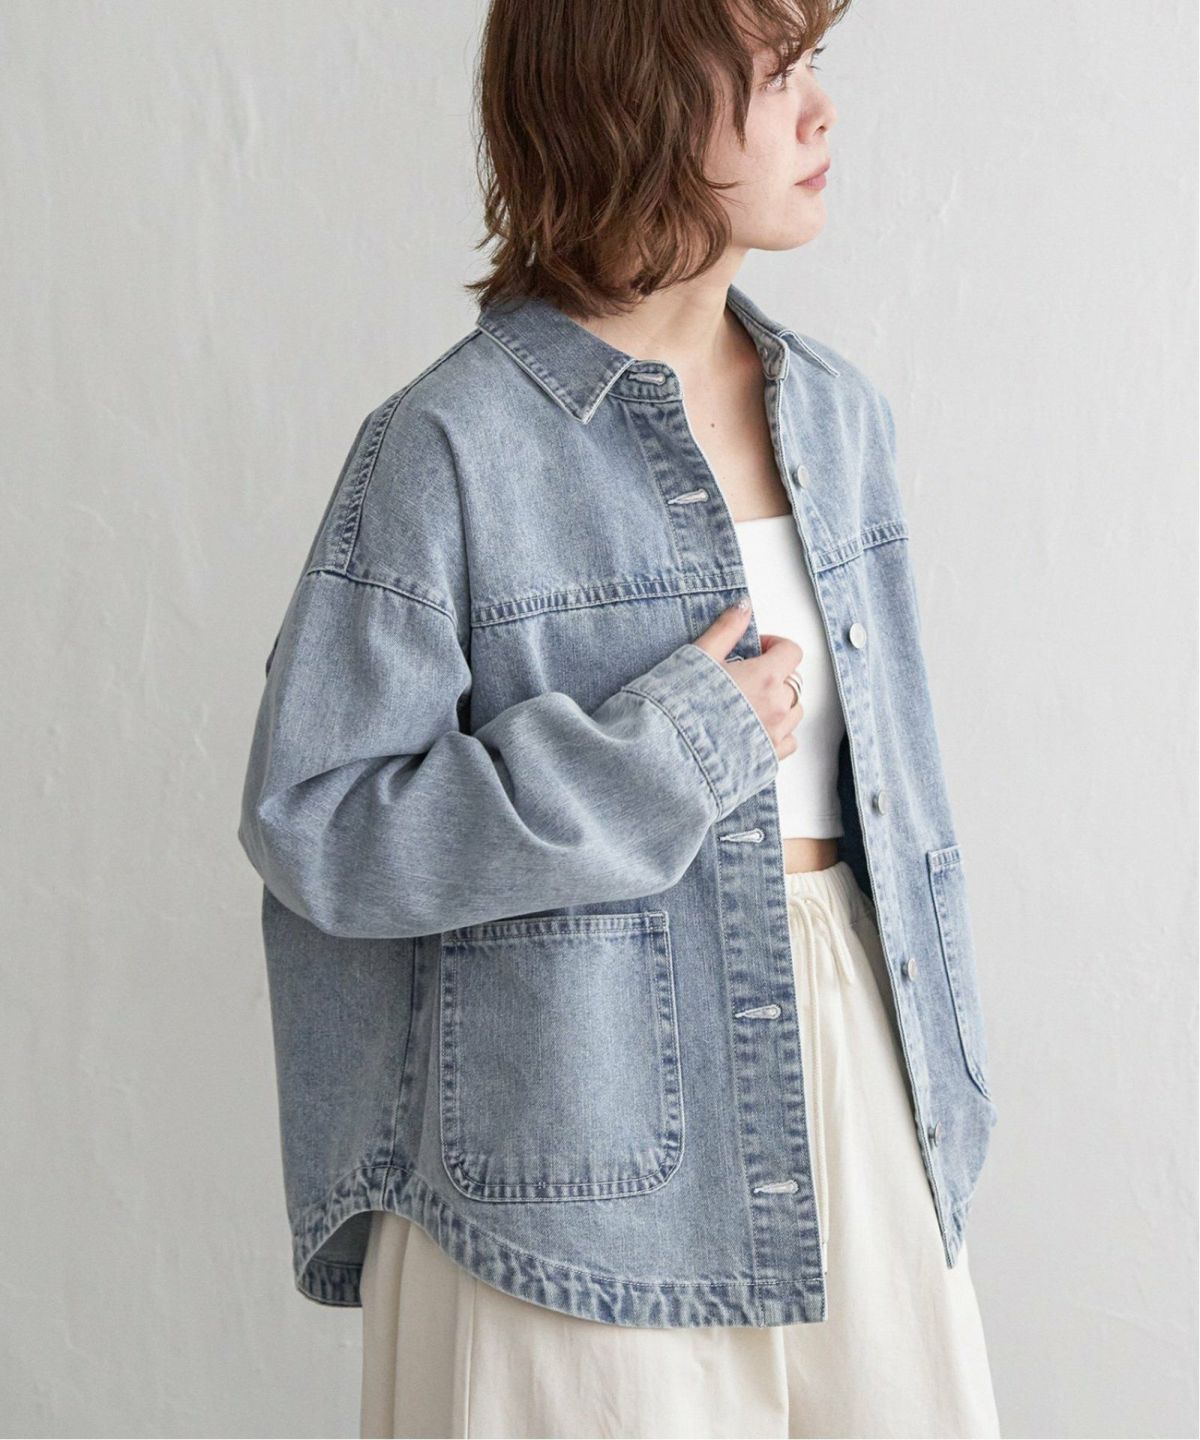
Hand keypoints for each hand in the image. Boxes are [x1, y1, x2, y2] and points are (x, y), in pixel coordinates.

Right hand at [692, 602, 803, 760]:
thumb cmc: (679, 705)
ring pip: (793, 713)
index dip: (774, 646)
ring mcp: (774, 735)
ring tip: (747, 705)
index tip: (755, 649)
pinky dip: (777, 734)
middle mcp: (776, 707)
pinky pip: (787, 742)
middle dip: (774, 676)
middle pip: (793, 682)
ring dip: (778, 704)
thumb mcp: (700, 656)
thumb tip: (743, 606)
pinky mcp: (766, 759)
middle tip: (743, 678)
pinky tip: (753, 730)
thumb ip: (727, 629)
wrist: (666, 752)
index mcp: (764, 677)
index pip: (791, 652)